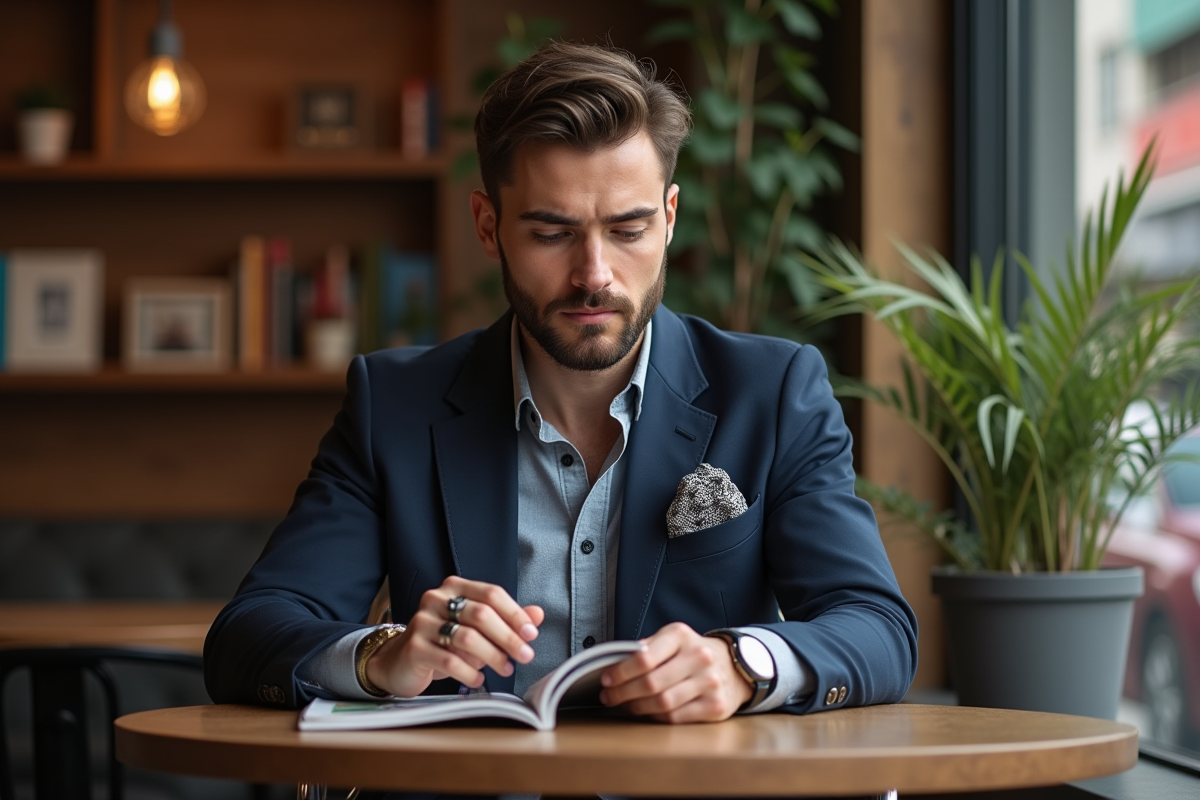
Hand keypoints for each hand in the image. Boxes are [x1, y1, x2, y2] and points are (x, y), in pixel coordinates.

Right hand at [365, 576, 543, 697]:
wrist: (401, 662)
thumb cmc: (444, 642)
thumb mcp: (477, 628)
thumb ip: (506, 619)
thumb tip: (537, 615)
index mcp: (454, 587)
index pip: (491, 593)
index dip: (515, 614)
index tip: (532, 634)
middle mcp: (436, 598)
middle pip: (481, 614)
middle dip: (508, 637)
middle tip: (525, 655)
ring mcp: (422, 622)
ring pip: (467, 638)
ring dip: (493, 657)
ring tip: (505, 669)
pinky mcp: (414, 647)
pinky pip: (450, 661)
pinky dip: (470, 673)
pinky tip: (479, 680)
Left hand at [598, 622, 751, 722]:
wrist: (734, 666)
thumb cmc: (693, 653)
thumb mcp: (672, 639)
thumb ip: (646, 648)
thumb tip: (614, 664)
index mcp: (681, 636)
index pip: (644, 657)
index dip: (620, 672)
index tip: (606, 680)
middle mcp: (698, 657)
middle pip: (651, 683)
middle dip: (623, 693)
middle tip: (609, 697)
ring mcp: (709, 682)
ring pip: (662, 703)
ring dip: (637, 707)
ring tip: (627, 705)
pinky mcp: (715, 706)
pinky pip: (675, 717)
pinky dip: (656, 717)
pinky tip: (648, 712)